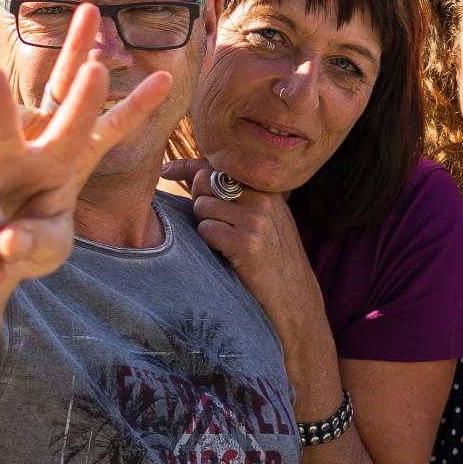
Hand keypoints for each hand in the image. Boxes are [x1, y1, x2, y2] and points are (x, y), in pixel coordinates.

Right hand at [0, 21, 170, 282]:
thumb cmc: (24, 244)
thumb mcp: (48, 247)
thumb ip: (37, 243)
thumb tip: (8, 242)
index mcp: (63, 159)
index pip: (99, 128)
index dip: (132, 106)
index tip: (159, 78)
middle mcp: (23, 152)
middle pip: (21, 118)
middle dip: (8, 100)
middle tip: (0, 72)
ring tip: (2, 246)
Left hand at [161, 160, 327, 350]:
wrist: (294, 298)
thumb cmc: (273, 261)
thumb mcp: (266, 220)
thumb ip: (240, 198)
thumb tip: (196, 177)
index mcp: (267, 190)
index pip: (219, 164)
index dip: (188, 166)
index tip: (167, 170)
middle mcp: (263, 198)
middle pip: (204, 182)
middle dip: (198, 202)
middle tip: (212, 225)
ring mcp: (256, 219)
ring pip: (202, 207)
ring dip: (204, 227)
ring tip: (225, 244)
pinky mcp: (247, 242)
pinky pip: (206, 230)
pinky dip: (209, 244)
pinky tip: (227, 255)